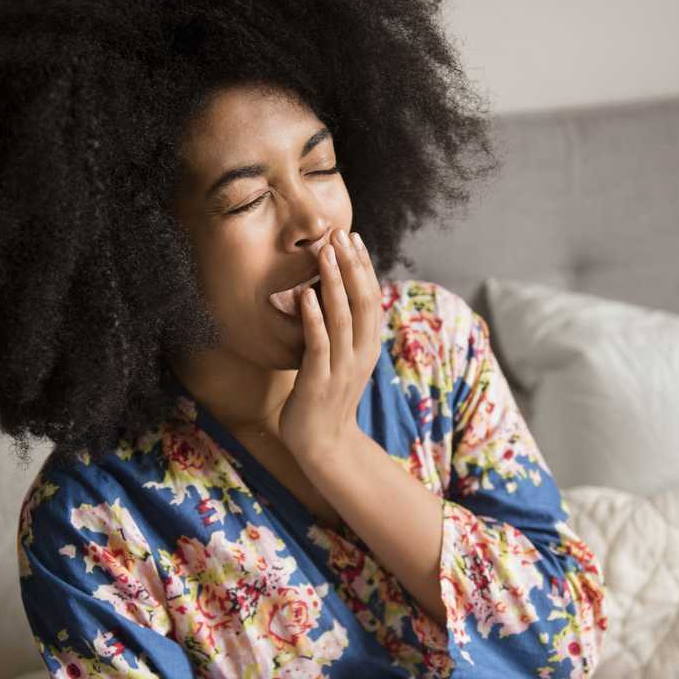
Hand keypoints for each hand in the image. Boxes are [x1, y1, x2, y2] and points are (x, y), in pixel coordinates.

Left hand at [277, 229, 382, 461]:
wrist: (324, 443)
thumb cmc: (327, 398)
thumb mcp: (344, 359)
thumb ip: (344, 330)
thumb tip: (335, 295)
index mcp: (369, 346)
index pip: (372, 297)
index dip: (364, 266)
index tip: (353, 237)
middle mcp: (361, 353)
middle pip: (363, 301)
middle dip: (351, 265)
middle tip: (340, 234)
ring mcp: (342, 367)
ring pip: (343, 317)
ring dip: (333, 283)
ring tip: (324, 254)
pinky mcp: (320, 381)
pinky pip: (319, 344)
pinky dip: (314, 318)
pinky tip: (306, 295)